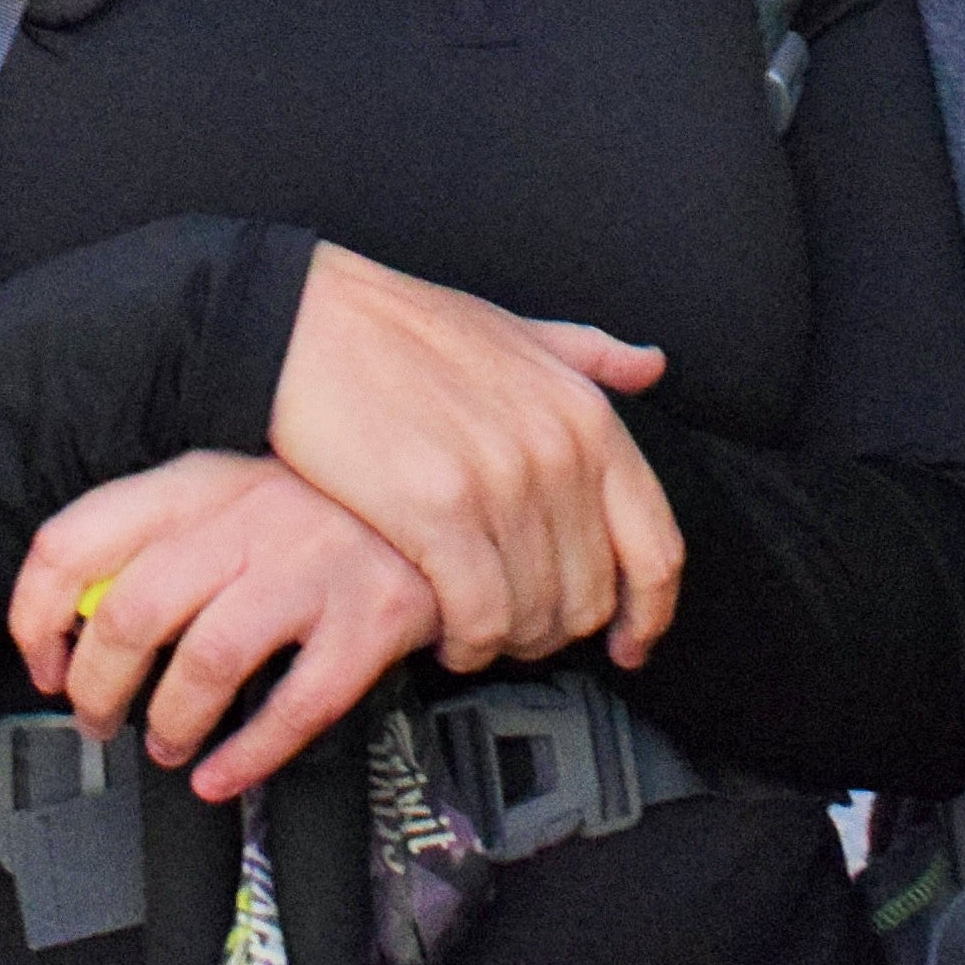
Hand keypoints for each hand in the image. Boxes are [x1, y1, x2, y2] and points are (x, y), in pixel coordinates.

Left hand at [11, 450, 443, 802]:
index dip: (38, 617)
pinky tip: (223, 775)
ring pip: (207, 660)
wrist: (443, 500)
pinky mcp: (370, 621)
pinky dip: (248, 755)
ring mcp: (312, 569)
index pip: (76, 540)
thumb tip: (72, 620)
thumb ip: (153, 538)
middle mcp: (248, 518)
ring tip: (168, 746)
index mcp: (197, 481)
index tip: (44, 664)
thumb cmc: (317, 506)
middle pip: (132, 612)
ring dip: (169, 724)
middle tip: (100, 720)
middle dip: (97, 688)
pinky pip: (298, 705)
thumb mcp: (226, 492)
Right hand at [265, 244, 680, 675]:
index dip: (649, 615)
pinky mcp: (438, 512)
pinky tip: (444, 635)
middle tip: (517, 632)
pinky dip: (466, 643)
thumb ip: (589, 354)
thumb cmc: (400, 329)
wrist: (308, 321)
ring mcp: (502, 483)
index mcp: (587, 415)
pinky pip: (480, 617)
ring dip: (505, 642)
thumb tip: (650, 365)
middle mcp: (559, 452)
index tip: (633, 644)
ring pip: (535, 616)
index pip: (657, 548)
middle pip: (591, 597)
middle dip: (554, 631)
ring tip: (474, 631)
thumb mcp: (516, 329)